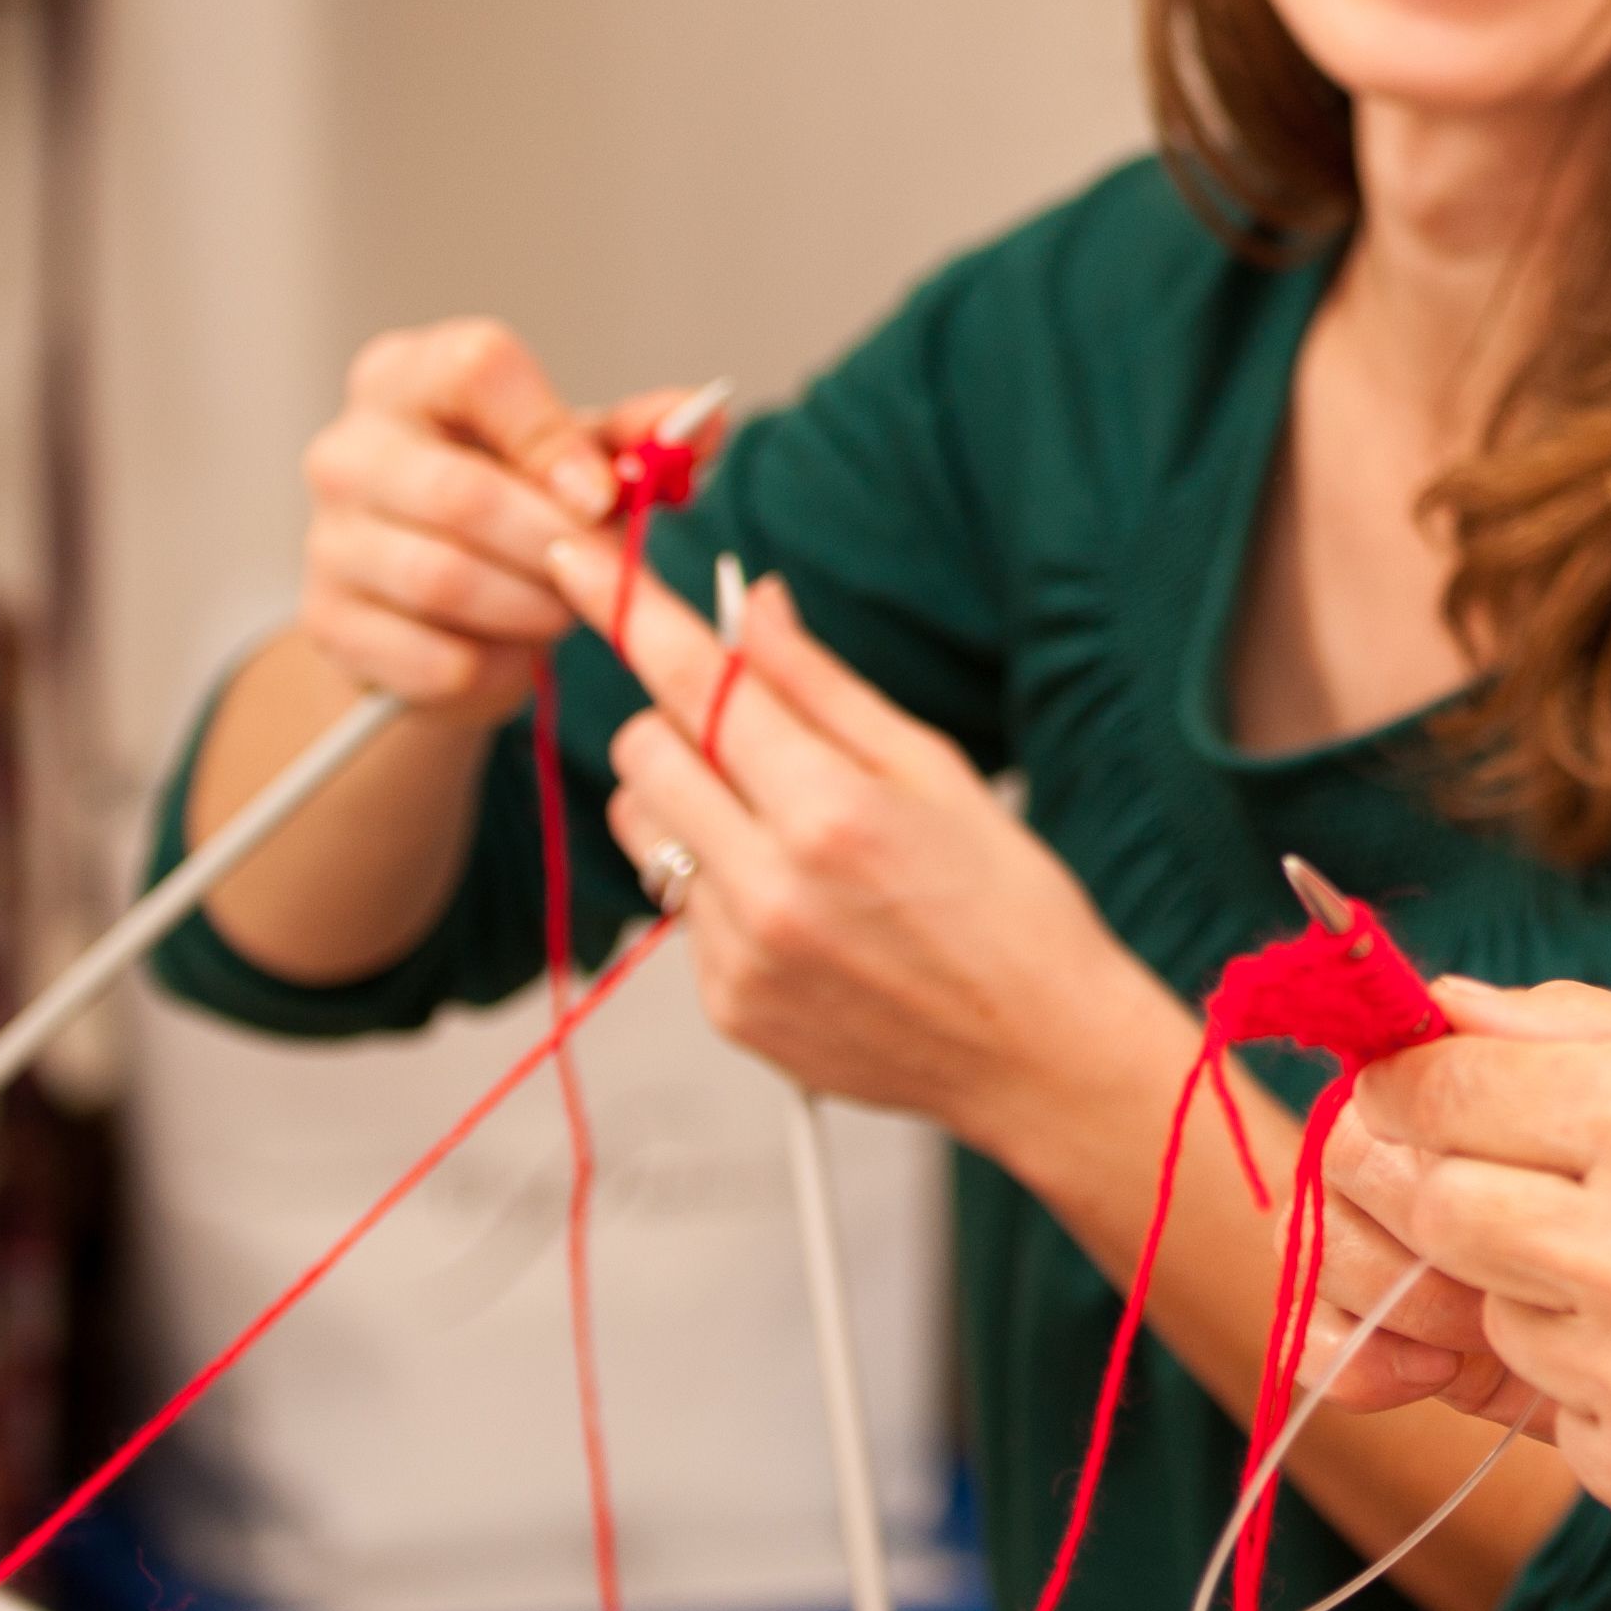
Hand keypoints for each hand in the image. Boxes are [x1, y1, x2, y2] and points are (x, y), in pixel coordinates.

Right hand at [295, 321, 690, 729]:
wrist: (430, 599)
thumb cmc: (510, 498)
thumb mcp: (576, 455)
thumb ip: (640, 437)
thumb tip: (704, 421)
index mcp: (410, 375)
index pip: (476, 370)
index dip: (552, 436)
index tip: (604, 494)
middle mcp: (350, 448)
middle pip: (462, 493)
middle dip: (556, 543)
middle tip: (603, 568)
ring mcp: (326, 538)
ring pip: (446, 581)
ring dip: (532, 606)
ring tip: (567, 607)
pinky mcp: (329, 624)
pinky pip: (434, 658)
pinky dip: (498, 666)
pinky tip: (517, 650)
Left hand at [586, 563, 1172, 1153]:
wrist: (1040, 1054)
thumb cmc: (1010, 905)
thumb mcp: (933, 769)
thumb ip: (824, 684)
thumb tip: (754, 603)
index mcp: (833, 808)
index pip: (698, 681)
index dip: (626, 607)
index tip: (571, 557)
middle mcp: (772, 884)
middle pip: (642, 751)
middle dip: (680, 722)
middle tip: (755, 739)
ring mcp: (741, 955)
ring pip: (642, 830)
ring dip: (685, 804)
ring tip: (779, 831)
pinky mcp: (727, 1008)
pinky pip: (678, 910)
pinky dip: (720, 888)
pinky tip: (804, 911)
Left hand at [1321, 978, 1610, 1610]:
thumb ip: (1597, 1033)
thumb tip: (1450, 1002)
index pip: (1444, 1093)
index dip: (1410, 1086)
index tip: (1415, 1088)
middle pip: (1433, 1206)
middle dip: (1446, 1184)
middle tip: (1521, 1180)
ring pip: (1496, 1317)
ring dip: (1541, 1293)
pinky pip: (1563, 1417)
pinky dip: (1606, 1390)